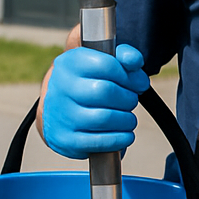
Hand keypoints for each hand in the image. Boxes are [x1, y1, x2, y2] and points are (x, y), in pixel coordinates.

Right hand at [41, 44, 148, 158]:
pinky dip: (120, 139)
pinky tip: (125, 134)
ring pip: (105, 118)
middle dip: (129, 98)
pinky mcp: (65, 139)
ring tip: (128, 118)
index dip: (130, 76)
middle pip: (106, 92)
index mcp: (71, 62)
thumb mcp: (103, 61)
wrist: (59, 111)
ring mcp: (61, 114)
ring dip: (127, 120)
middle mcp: (61, 86)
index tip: (139, 83)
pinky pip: (100, 141)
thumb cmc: (88, 83)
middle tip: (131, 101)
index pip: (107, 65)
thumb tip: (134, 61)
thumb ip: (123, 56)